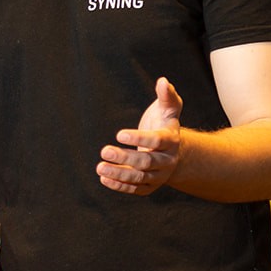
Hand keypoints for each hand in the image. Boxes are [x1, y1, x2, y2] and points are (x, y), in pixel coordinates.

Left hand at [96, 77, 182, 195]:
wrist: (171, 149)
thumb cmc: (164, 123)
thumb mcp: (167, 108)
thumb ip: (166, 95)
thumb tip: (162, 81)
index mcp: (172, 140)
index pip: (157, 141)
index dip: (139, 138)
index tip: (119, 134)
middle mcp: (167, 160)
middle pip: (146, 162)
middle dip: (125, 158)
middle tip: (104, 151)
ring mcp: (159, 175)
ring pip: (139, 178)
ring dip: (119, 174)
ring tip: (99, 167)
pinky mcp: (150, 186)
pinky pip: (135, 189)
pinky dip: (119, 185)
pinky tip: (104, 178)